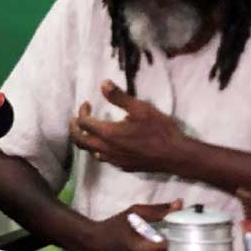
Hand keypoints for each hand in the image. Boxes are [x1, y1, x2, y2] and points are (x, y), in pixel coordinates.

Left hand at [69, 80, 189, 174]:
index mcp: (108, 133)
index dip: (81, 112)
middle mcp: (106, 149)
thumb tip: (103, 84)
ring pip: (91, 151)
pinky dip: (98, 149)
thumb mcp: (140, 108)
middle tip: (76, 118)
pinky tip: (105, 144)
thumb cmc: (159, 130)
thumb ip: (119, 97)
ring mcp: (114, 160)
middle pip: (80, 141)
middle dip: (74, 128)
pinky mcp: (123, 167)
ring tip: (88, 130)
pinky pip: (103, 158)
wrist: (175, 155)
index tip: (87, 103)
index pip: (84, 123)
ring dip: (85, 140)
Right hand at [87, 200, 181, 250]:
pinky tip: (170, 243)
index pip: (172, 247)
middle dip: (183, 244)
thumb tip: (179, 204)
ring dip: (176, 249)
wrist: (96, 240)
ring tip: (182, 237)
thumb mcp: (135, 212)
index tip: (191, 227)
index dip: (184, 237)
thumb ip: (158, 210)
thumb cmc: (114, 225)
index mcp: (144, 249)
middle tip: (190, 232)